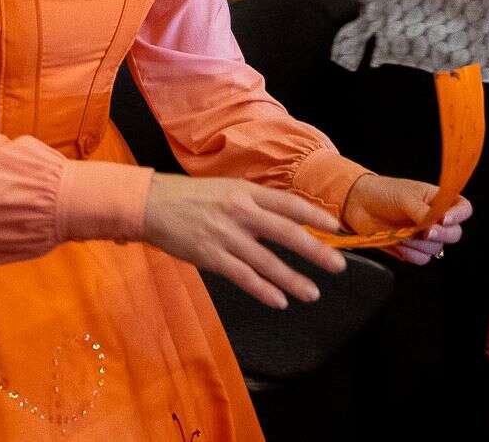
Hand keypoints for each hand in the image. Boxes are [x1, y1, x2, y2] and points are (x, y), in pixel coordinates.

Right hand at [141, 175, 347, 309]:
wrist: (150, 204)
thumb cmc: (190, 197)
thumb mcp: (226, 189)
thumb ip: (254, 202)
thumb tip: (288, 219)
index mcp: (245, 191)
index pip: (288, 204)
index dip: (315, 216)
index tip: (336, 229)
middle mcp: (239, 211)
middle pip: (286, 232)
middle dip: (316, 251)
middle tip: (338, 265)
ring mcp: (224, 235)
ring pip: (267, 261)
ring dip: (293, 279)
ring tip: (312, 292)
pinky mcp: (210, 256)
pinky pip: (243, 276)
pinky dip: (263, 290)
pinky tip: (279, 301)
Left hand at [339, 175, 469, 265]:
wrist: (357, 203)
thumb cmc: (383, 192)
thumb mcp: (406, 197)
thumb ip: (423, 212)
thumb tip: (435, 224)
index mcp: (438, 200)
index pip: (463, 209)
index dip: (458, 216)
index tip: (444, 219)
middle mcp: (434, 219)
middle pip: (454, 234)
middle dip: (439, 234)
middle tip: (423, 231)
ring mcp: (423, 235)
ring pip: (436, 249)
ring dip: (420, 244)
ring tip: (402, 233)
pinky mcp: (410, 248)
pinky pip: (421, 259)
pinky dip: (411, 254)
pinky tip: (399, 244)